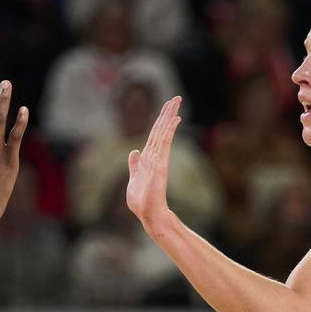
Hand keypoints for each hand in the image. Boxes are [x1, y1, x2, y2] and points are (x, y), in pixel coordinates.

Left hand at [127, 97, 180, 229]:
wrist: (148, 213)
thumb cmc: (141, 200)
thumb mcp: (133, 178)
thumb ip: (134, 165)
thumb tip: (134, 152)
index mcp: (148, 158)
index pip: (155, 134)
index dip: (161, 120)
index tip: (169, 107)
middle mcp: (155, 156)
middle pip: (161, 130)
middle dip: (168, 113)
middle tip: (177, 98)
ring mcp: (159, 159)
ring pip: (164, 133)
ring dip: (170, 117)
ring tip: (176, 102)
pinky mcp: (160, 165)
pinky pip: (164, 144)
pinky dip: (169, 131)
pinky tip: (174, 120)